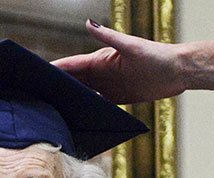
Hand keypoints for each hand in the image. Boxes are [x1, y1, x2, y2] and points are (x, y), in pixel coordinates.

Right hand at [52, 20, 213, 103]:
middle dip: (56, 87)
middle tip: (36, 96)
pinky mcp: (117, 99)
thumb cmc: (157, 56)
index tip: (36, 74)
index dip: (54, 69)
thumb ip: (108, 36)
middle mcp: (102, 72)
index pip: (71, 65)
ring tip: (50, 110)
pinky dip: (85, 110)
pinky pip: (96, 106)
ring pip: (82, 94)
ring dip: (69, 100)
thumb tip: (88, 23)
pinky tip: (75, 118)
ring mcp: (108, 86)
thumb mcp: (131, 46)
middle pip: (73, 81)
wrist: (178, 71)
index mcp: (101, 59)